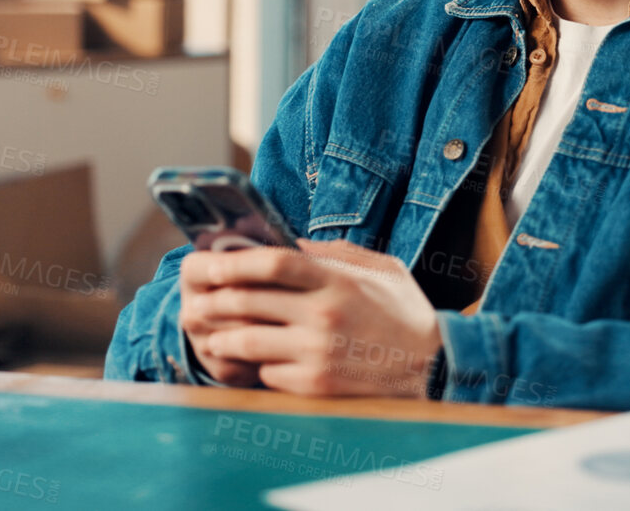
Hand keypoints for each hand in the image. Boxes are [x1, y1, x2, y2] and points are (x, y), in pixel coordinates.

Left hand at [179, 240, 443, 397]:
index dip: (234, 260)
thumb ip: (335, 254)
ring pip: (246, 343)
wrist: (434, 369)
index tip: (210, 261)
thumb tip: (290, 243)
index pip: (273, 262)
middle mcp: (324, 316)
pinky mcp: (315, 387)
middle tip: (195, 298)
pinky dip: (254, 367)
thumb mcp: (382, 269)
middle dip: (212, 298)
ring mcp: (317, 354)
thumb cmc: (405, 315)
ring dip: (221, 337)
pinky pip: (266, 373)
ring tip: (210, 333)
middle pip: (248, 301)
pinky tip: (249, 361)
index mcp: (337, 281)